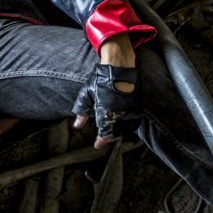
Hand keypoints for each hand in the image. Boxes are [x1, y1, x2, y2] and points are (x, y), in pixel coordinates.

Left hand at [73, 33, 140, 148]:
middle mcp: (118, 113)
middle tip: (103, 139)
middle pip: (115, 133)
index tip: (97, 145)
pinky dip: (128, 127)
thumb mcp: (87, 94)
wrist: (119, 67)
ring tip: (112, 134)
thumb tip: (77, 126)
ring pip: (125, 129)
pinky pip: (133, 121)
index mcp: (105, 111)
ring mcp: (128, 110)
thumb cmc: (100, 80)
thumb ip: (82, 112)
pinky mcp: (136, 105)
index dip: (100, 141)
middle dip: (108, 138)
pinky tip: (122, 127)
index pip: (103, 132)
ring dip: (118, 134)